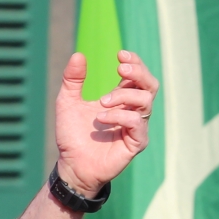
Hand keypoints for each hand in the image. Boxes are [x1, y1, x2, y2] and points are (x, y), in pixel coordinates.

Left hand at [52, 50, 159, 197]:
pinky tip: (101, 118)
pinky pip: (137, 122)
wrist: (71, 164)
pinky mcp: (136, 143)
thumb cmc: (72, 135)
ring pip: (145, 101)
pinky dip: (119, 115)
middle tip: (120, 68)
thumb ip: (73, 79)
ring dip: (123, 95)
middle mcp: (132, 111)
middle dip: (139, 72)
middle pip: (151, 85)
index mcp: (121, 99)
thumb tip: (79, 54)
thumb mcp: (67, 102)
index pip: (138, 76)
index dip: (135, 62)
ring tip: (101, 102)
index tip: (120, 55)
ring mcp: (136, 127)